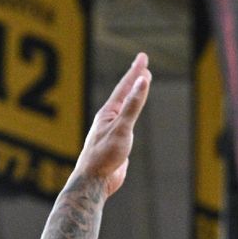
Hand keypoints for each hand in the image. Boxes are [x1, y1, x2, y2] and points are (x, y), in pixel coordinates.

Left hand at [74, 52, 151, 197]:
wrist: (94, 182)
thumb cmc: (104, 156)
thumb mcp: (122, 128)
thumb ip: (133, 106)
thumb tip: (143, 80)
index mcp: (108, 113)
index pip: (124, 87)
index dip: (135, 71)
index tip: (143, 56)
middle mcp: (108, 120)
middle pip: (124, 95)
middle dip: (134, 79)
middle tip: (142, 65)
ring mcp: (111, 132)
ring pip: (124, 109)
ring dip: (132, 96)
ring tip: (138, 86)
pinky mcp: (115, 145)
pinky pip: (125, 124)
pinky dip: (131, 115)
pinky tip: (129, 118)